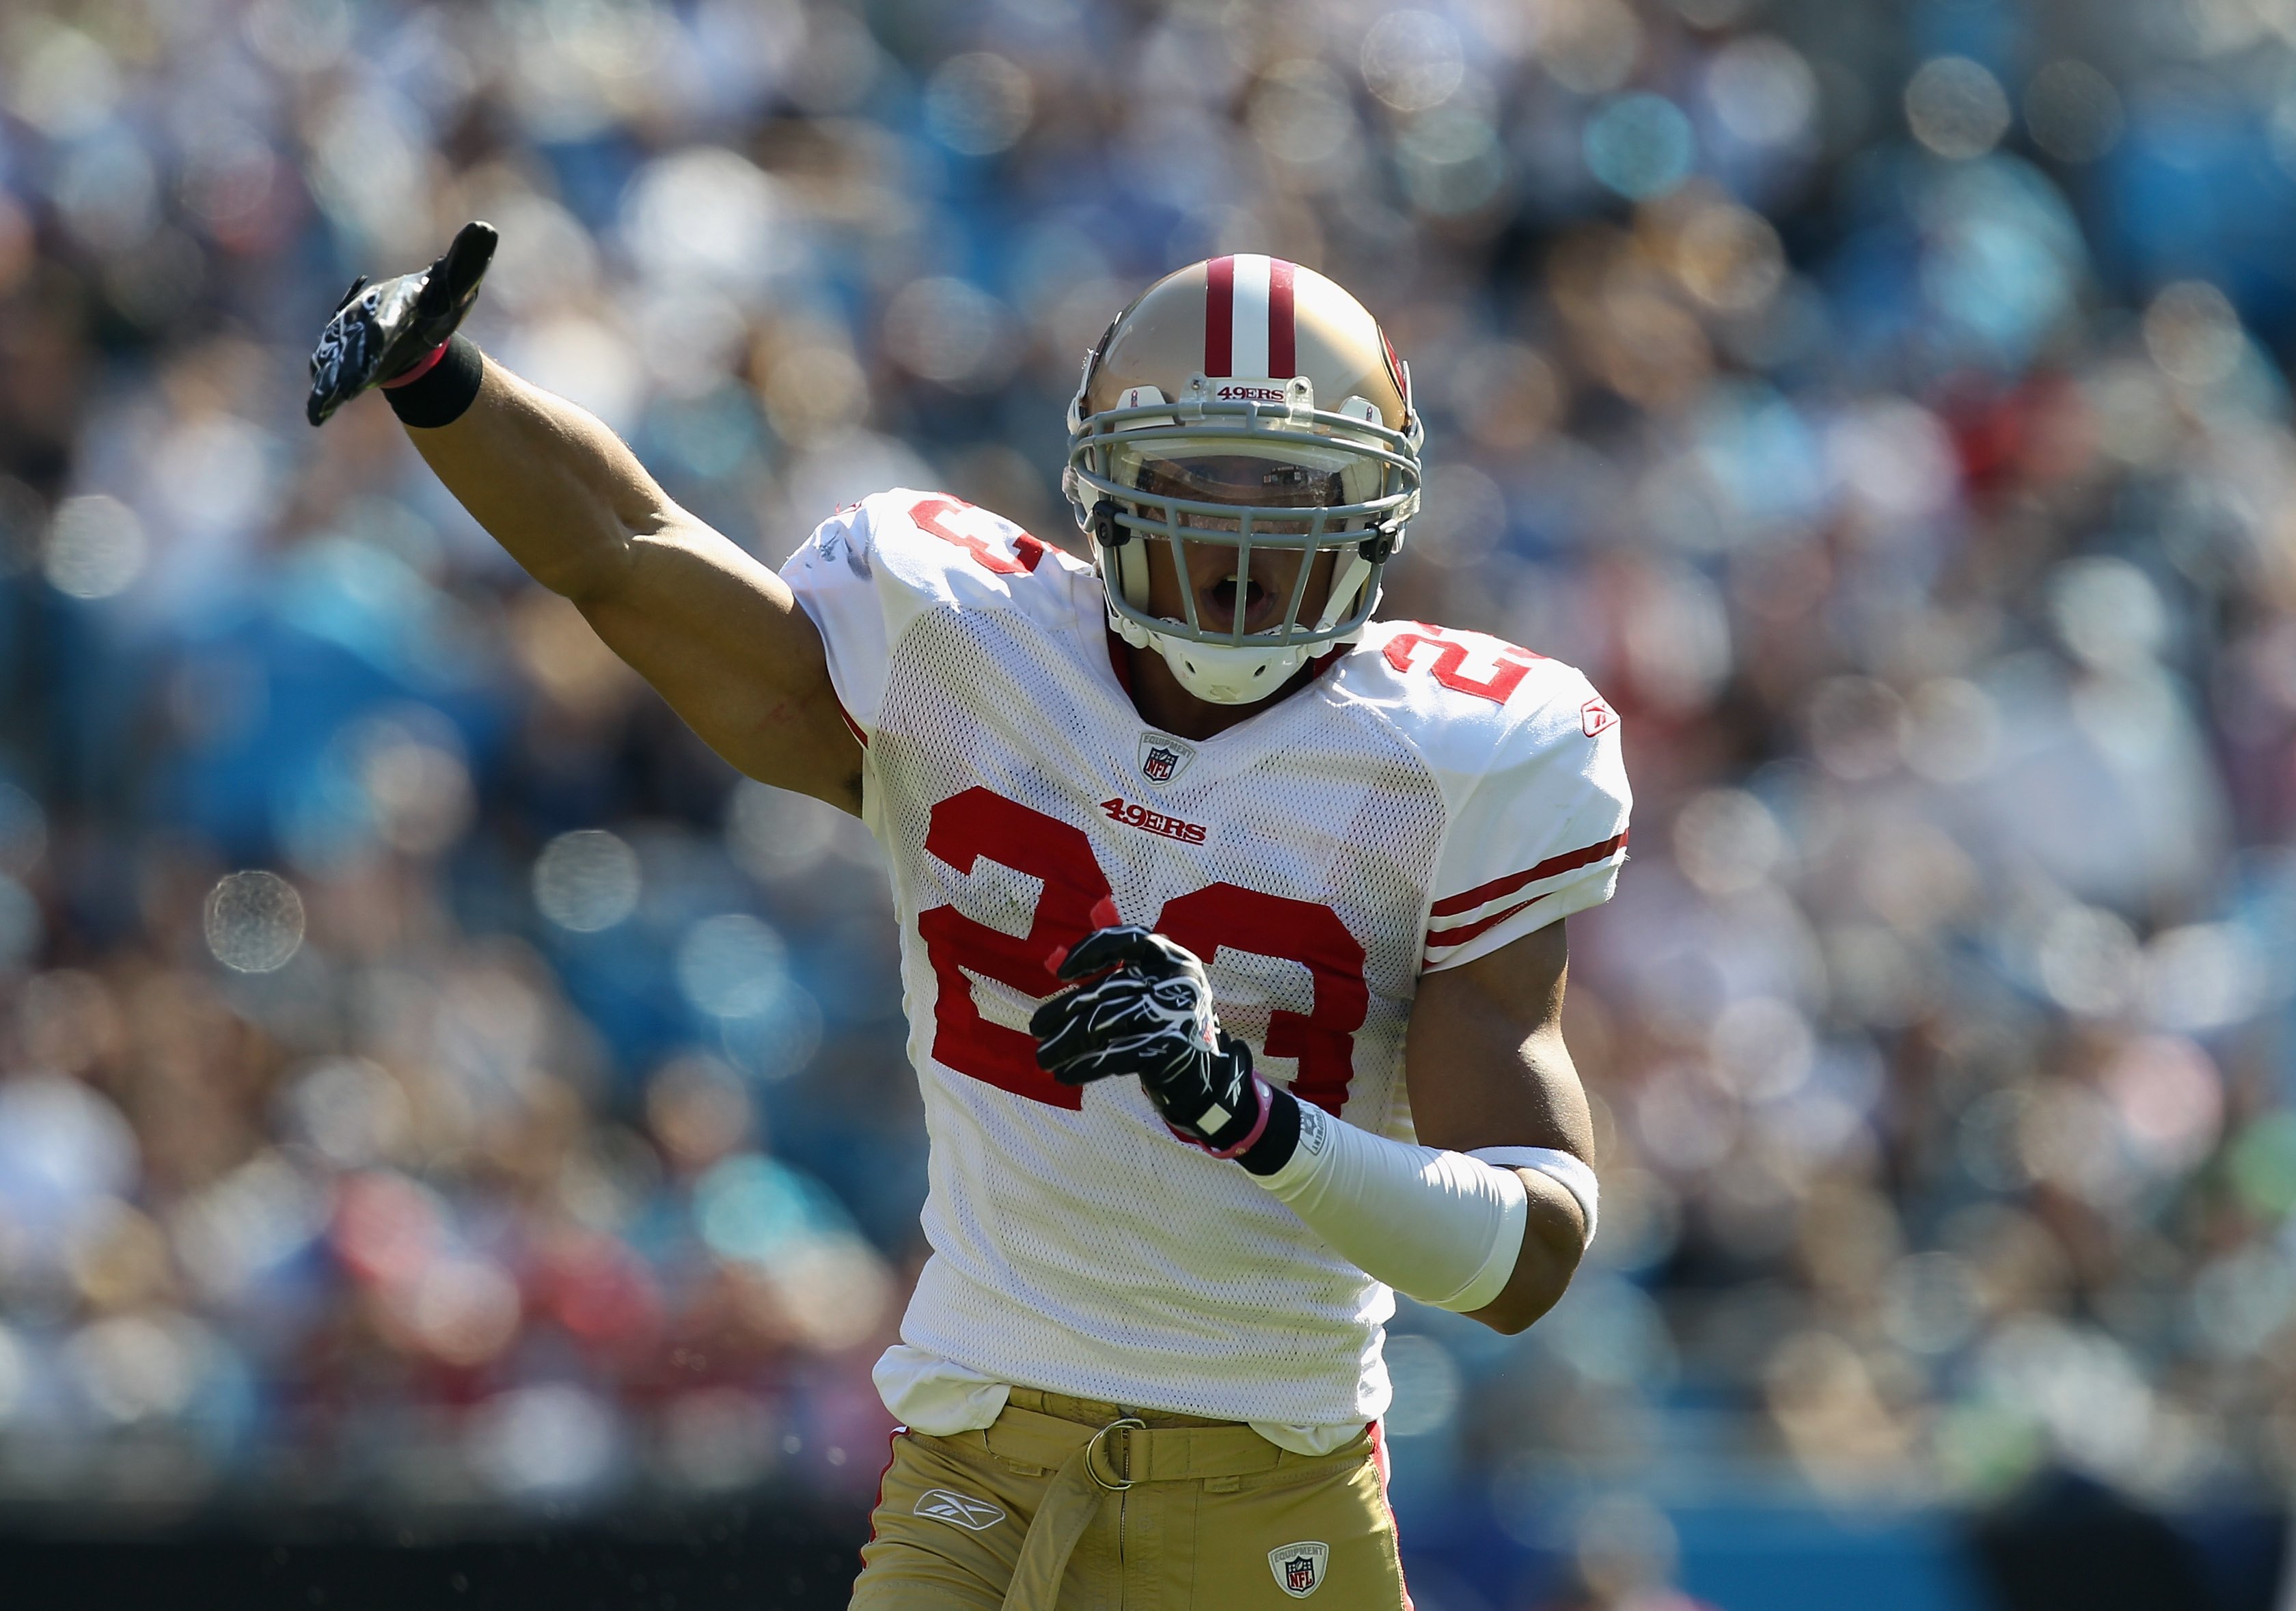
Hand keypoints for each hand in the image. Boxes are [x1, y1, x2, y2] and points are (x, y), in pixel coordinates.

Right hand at [306, 220, 498, 426]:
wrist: (411, 324)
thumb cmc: (435, 303)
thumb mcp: (456, 284)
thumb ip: (467, 261)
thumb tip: (486, 229)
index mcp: (393, 306)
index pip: (386, 318)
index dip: (381, 328)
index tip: (377, 337)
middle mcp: (364, 324)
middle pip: (357, 347)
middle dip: (351, 365)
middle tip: (347, 386)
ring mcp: (349, 344)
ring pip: (336, 365)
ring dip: (330, 384)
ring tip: (323, 405)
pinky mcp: (343, 364)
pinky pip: (329, 380)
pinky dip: (323, 397)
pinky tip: (316, 416)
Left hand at [1030, 924, 1267, 1154]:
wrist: (1204, 1077)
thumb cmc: (1164, 1025)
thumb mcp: (1150, 990)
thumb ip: (1111, 974)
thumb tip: (1054, 961)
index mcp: (1174, 957)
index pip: (1130, 939)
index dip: (1093, 950)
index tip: (1061, 974)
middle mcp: (1178, 980)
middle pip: (1109, 989)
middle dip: (1065, 1011)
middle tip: (1036, 1028)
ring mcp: (1177, 1013)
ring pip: (1107, 1023)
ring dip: (1067, 1042)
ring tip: (1043, 1057)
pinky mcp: (1171, 1048)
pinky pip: (1117, 1054)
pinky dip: (1086, 1066)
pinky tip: (1064, 1074)